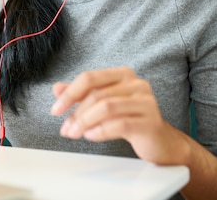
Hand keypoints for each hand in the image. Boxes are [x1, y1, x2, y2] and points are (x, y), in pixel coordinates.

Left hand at [49, 67, 184, 164]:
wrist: (161, 142)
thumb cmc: (130, 120)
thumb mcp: (103, 104)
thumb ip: (81, 95)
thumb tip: (56, 88)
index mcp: (123, 75)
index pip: (89, 78)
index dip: (69, 93)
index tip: (55, 110)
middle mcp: (137, 84)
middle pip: (97, 95)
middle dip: (76, 114)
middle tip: (65, 129)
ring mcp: (146, 101)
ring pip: (107, 108)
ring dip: (85, 123)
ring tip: (75, 134)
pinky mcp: (151, 121)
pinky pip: (120, 124)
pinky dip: (101, 131)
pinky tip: (91, 136)